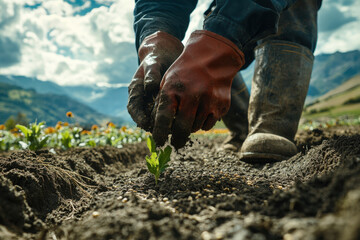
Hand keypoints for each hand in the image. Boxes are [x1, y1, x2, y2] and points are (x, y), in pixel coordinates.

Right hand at [127, 31, 183, 130]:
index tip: (147, 124)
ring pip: (156, 118)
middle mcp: (143, 98)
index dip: (139, 118)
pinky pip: (167, 115)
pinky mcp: (165, 103)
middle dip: (153, 126)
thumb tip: (149, 88)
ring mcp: (153, 101)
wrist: (166, 53)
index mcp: (136, 90)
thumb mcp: (154, 63)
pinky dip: (173, 120)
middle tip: (164, 132)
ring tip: (174, 130)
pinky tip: (182, 122)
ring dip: (163, 126)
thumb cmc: (157, 56)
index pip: (133, 108)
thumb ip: (151, 75)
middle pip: (144, 117)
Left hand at [152, 30, 244, 148]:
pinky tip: (202, 112)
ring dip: (190, 127)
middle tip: (175, 144)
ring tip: (189, 117)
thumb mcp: (168, 80)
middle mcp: (192, 96)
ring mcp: (209, 101)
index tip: (158, 142)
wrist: (213, 57)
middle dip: (177, 139)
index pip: (164, 118)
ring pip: (196, 127)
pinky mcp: (222, 105)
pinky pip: (209, 124)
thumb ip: (163, 101)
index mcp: (174, 89)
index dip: (159, 133)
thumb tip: (155, 125)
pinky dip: (203, 123)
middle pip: (182, 128)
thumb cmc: (185, 71)